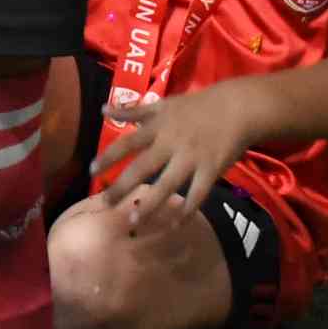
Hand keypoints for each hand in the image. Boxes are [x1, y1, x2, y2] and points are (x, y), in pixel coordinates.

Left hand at [91, 82, 252, 230]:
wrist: (236, 108)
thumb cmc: (195, 107)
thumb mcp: (162, 104)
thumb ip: (133, 110)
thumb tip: (102, 109)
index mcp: (157, 127)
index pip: (127, 143)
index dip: (109, 156)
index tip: (91, 170)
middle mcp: (171, 144)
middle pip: (142, 168)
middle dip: (122, 187)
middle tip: (105, 205)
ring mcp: (191, 159)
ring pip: (167, 186)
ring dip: (150, 205)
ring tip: (134, 222)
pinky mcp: (211, 171)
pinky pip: (197, 195)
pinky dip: (186, 211)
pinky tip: (174, 225)